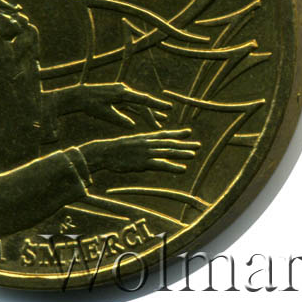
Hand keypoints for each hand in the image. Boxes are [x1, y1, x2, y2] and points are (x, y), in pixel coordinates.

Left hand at [80, 83, 171, 128]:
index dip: (156, 105)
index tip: (168, 108)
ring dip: (149, 113)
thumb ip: (119, 119)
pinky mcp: (119, 97)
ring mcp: (122, 93)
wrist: (79, 95)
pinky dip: (140, 112)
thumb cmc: (90, 104)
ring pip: (138, 105)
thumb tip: (133, 126)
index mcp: (121, 93)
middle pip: (142, 104)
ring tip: (162, 122)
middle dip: (152, 115)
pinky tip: (148, 118)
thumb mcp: (104, 113)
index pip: (142, 99)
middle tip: (161, 127)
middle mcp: (124, 91)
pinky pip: (133, 105)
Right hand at [80, 128, 199, 173]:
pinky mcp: (142, 162)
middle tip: (198, 144)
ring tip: (194, 154)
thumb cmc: (113, 150)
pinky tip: (183, 169)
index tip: (188, 132)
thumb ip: (139, 146)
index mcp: (144, 138)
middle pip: (169, 143)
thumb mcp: (128, 144)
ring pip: (167, 152)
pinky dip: (172, 166)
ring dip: (181, 153)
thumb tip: (145, 149)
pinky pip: (161, 164)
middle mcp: (147, 143)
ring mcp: (145, 152)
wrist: (103, 152)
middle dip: (184, 144)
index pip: (163, 134)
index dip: (176, 134)